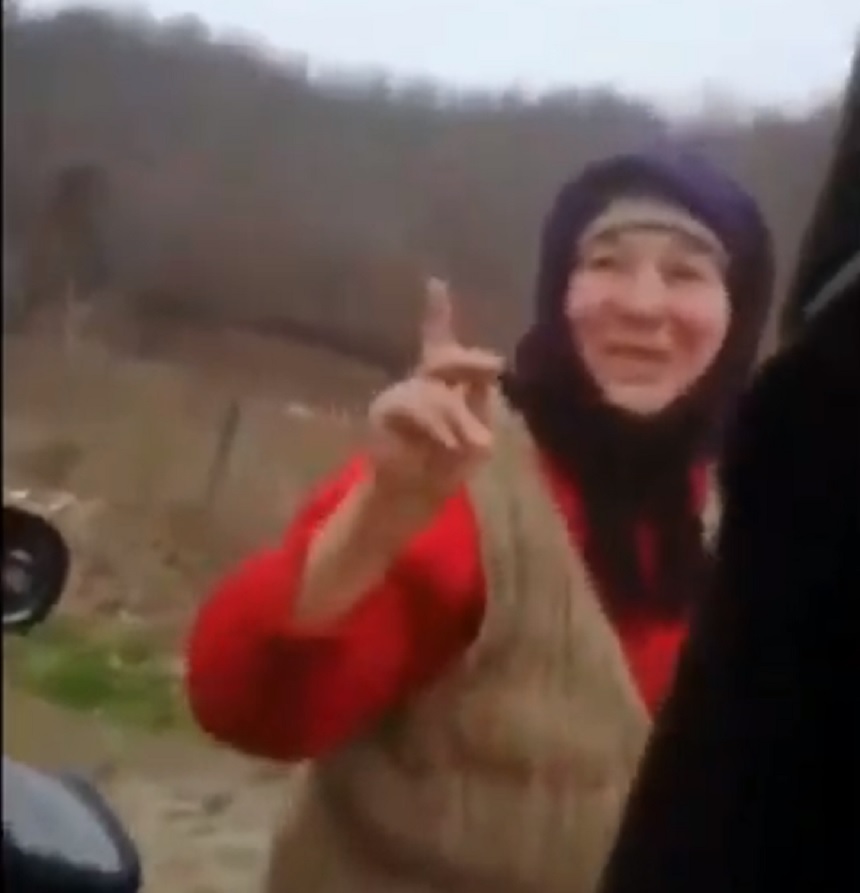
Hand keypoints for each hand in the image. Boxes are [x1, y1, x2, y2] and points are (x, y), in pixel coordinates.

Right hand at [367, 278, 502, 500]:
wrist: (414, 495)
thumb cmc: (447, 466)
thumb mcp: (476, 432)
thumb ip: (479, 400)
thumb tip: (492, 364)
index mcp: (443, 383)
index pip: (440, 341)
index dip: (437, 312)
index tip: (436, 281)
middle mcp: (419, 381)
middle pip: (443, 356)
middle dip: (470, 361)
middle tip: (495, 366)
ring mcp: (400, 393)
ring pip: (435, 389)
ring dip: (458, 417)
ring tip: (468, 445)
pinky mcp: (385, 410)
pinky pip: (417, 405)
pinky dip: (438, 425)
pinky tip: (449, 444)